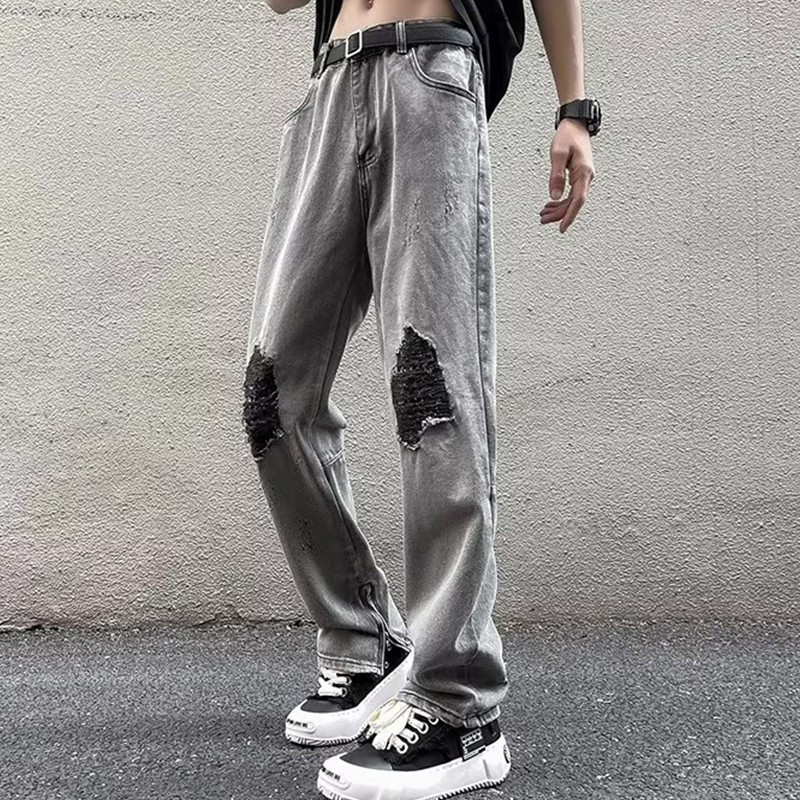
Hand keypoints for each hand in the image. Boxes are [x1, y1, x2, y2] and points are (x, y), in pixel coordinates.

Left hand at [540, 118, 595, 233]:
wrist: (575, 123)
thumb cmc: (568, 135)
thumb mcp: (558, 154)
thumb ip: (556, 176)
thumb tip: (554, 196)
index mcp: (584, 173)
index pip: (578, 201)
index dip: (569, 216)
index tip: (562, 228)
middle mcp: (586, 177)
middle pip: (573, 203)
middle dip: (559, 214)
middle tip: (543, 220)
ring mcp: (584, 177)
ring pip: (572, 200)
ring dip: (558, 208)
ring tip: (543, 214)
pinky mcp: (579, 175)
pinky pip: (571, 193)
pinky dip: (560, 200)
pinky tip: (550, 203)